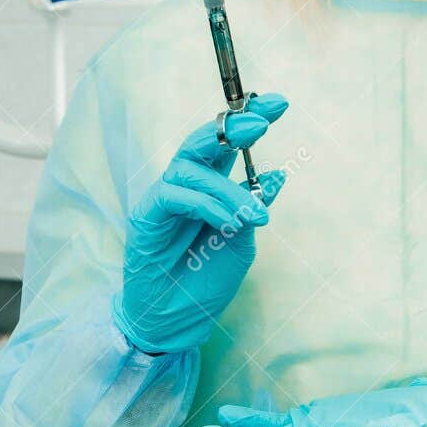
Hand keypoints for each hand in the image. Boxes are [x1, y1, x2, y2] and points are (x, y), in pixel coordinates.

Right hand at [113, 93, 289, 354]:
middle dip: (233, 126)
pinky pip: (175, 196)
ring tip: (255, 215)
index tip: (280, 103)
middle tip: (261, 123)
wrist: (175, 323)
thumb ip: (253, 207)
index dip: (250, 117)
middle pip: (203, 141)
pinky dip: (206, 205)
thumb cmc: (206, 282)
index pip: (228, 144)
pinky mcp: (146, 216)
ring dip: (229, 188)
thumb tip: (278, 174)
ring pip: (192, 169)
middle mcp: (186, 186)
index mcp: (211, 188)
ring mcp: (164, 199)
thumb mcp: (242, 242)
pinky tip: (228, 223)